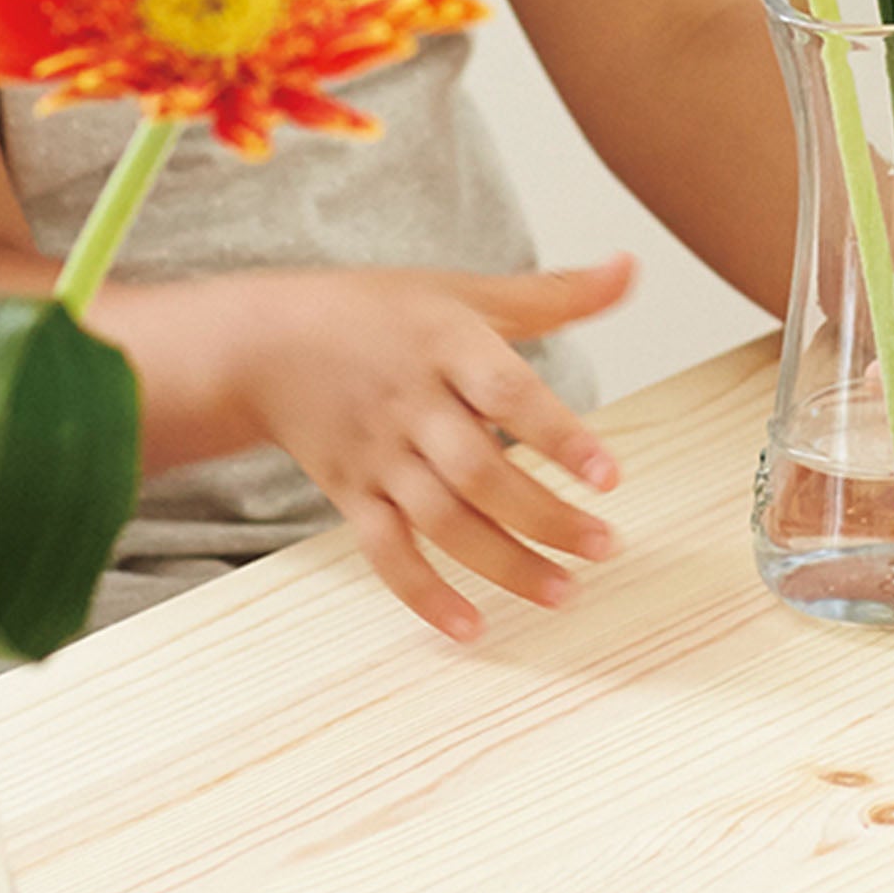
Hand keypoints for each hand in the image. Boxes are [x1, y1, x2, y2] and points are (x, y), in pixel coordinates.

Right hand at [217, 257, 634, 641]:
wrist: (262, 342)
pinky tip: (470, 626)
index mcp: (443, 344)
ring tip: (562, 592)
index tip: (609, 475)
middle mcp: (410, 403)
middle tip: (605, 547)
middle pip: (478, 470)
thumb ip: (554, 292)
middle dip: (544, 517)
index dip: (558, 435)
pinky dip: (424, 593)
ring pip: (441, 519)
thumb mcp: (462, 290)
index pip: (506, 391)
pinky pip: (385, 551)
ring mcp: (378, 454)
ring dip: (504, 563)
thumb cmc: (375, 313)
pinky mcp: (350, 493)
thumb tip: (630, 266)